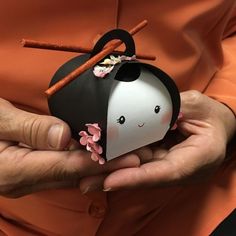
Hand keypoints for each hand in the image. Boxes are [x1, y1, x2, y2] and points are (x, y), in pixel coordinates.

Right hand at [0, 98, 139, 196]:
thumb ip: (28, 128)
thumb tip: (64, 136)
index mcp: (16, 170)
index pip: (69, 166)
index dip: (101, 162)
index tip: (129, 158)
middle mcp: (27, 180)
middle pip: (77, 173)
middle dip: (110, 167)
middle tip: (140, 157)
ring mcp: (31, 178)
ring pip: (74, 174)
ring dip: (102, 166)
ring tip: (130, 156)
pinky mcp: (35, 171)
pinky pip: (67, 169)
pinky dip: (87, 163)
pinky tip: (103, 157)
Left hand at [80, 90, 235, 191]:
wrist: (215, 124)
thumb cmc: (210, 116)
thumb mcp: (195, 106)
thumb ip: (172, 108)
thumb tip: (145, 109)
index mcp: (196, 160)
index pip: (163, 173)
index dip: (136, 178)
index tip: (110, 181)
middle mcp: (177, 168)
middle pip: (143, 175)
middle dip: (114, 177)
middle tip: (85, 181)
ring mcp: (165, 163)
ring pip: (136, 168)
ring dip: (111, 170)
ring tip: (84, 173)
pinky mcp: (156, 157)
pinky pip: (136, 158)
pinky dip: (119, 158)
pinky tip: (99, 157)